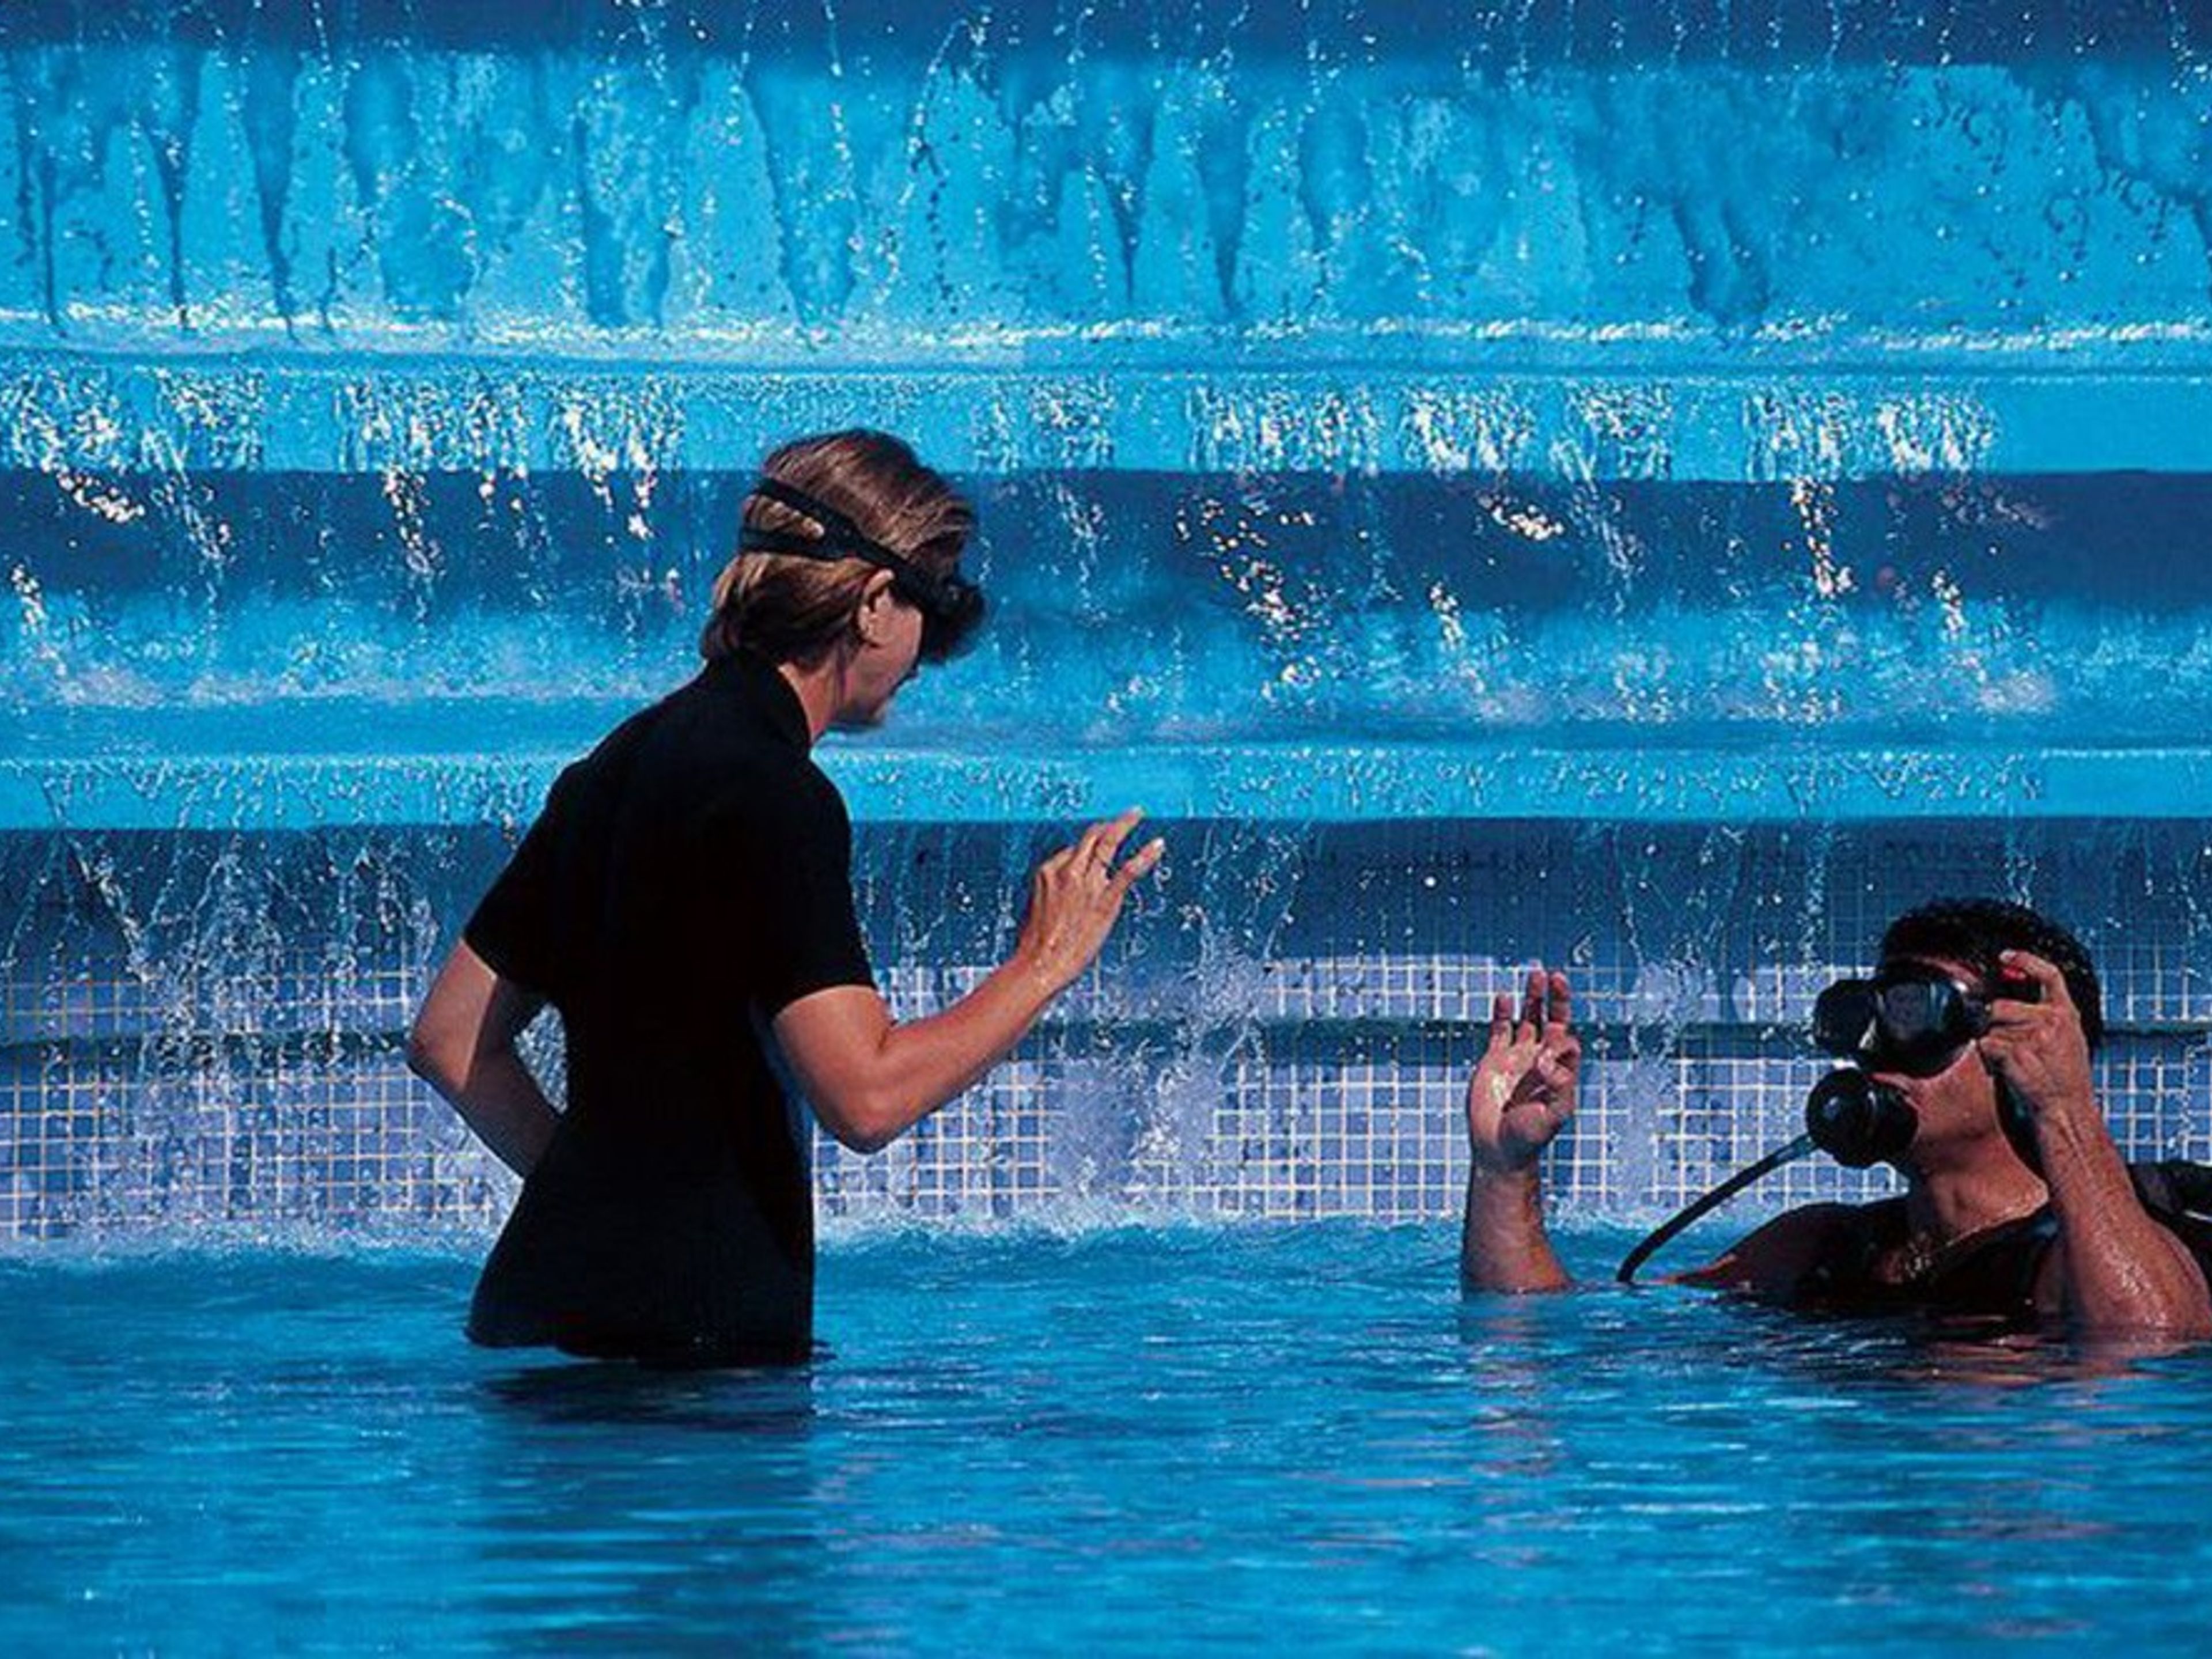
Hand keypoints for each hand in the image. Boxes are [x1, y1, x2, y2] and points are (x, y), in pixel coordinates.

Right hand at [1014, 808, 1165, 994]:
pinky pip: (1128, 870)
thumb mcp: (1037, 908)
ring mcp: (1087, 883)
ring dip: (1123, 825)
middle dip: (1107, 824)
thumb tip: (1066, 891)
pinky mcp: (1105, 899)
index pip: (1073, 849)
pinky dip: (1145, 855)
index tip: (1098, 849)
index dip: (1088, 849)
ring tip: (1135, 813)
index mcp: (1048, 871)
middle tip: (1122, 818)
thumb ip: (1054, 892)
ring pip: (1107, 844)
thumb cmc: (1036, 944)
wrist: (1041, 963)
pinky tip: (1157, 845)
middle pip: (1090, 837)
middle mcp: (1068, 870)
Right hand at [1466, 968, 1579, 1173]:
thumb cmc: (1531, 1135)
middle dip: (1555, 999)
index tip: (1554, 1044)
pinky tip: (1504, 997)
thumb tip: (1546, 1056)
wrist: (1498, 1148)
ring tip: (1536, 974)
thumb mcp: (1555, 1112)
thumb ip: (1559, 1083)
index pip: (1568, 1040)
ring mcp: (1517, 1057)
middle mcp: (1540, 1059)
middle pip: (1552, 1020)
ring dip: (1533, 998)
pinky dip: (1502, 1013)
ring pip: (1527, 1019)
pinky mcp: (1494, 1059)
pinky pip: (1499, 1030)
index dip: (1565, 1034)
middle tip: (1555, 976)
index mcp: (1559, 1070)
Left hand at [1976, 949, 2095, 1124]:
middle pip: (2000, 1007)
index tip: (2006, 956)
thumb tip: (2012, 999)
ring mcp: (2036, 1036)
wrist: (2069, 1110)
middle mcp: (2053, 1020)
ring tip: (2012, 1063)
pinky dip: (1988, 1059)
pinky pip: (1986, 1045)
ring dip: (1991, 1045)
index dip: (2026, 961)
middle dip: (1992, 1026)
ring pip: (1990, 1028)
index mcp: (2066, 1014)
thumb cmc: (2065, 1080)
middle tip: (2006, 1048)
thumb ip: (2046, 1019)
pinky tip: (2005, 1071)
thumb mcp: (2068, 1041)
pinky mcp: (2018, 1052)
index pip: (2050, 975)